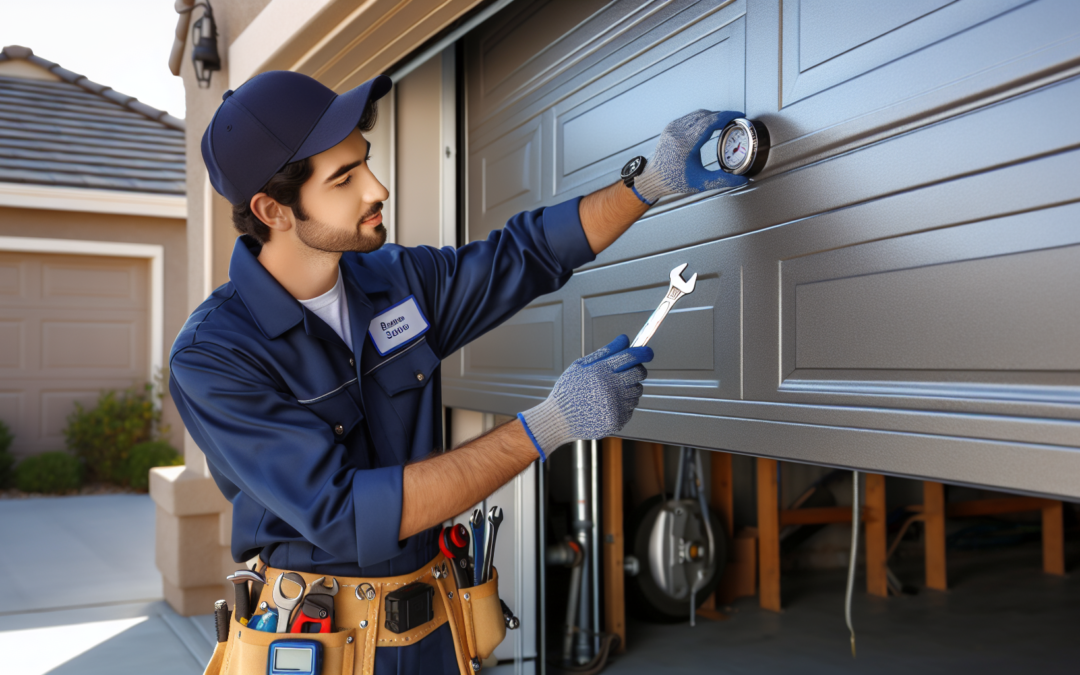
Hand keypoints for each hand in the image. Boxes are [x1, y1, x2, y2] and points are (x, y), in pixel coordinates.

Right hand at [518, 334, 652, 457]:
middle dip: (637, 370)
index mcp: (600, 372)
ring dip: (629, 388)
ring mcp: (615, 406)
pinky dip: (624, 405)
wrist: (559, 419)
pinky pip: (631, 408)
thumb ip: (605, 352)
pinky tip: (608, 404)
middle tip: (626, 372)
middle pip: (639, 374)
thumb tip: (624, 339)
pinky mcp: (617, 420)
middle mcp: (610, 389)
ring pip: (637, 391)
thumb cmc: (568, 391)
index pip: (630, 357)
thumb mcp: (581, 366)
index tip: (647, 352)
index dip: (642, 353)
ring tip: (610, 391)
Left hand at [633, 109, 748, 203]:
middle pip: (706, 115)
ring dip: (713, 116)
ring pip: (698, 114)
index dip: (726, 116)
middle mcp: (678, 132)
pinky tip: (710, 124)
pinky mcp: (671, 127)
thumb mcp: (700, 183)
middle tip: (734, 120)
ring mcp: (673, 127)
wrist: (653, 178)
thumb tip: (741, 179)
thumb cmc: (673, 180)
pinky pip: (690, 117)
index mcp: (685, 143)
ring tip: (724, 122)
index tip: (738, 115)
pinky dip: (703, 118)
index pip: (710, 121)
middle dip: (722, 116)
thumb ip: (722, 180)